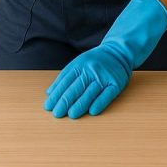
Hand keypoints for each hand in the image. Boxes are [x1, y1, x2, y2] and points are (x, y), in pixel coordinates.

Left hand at [44, 0, 166, 117]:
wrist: (118, 52)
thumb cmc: (94, 61)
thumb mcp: (77, 63)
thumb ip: (65, 77)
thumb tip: (50, 92)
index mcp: (78, 65)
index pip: (65, 82)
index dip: (56, 94)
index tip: (48, 106)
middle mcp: (90, 70)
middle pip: (76, 87)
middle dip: (65, 101)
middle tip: (57, 113)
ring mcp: (103, 76)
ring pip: (90, 92)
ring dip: (80, 105)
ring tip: (71, 115)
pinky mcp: (116, 83)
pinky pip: (107, 95)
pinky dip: (99, 103)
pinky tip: (92, 111)